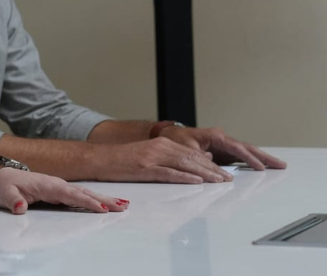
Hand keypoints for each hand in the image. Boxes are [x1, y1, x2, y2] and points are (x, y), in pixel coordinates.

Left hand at [0, 168, 127, 214]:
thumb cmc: (2, 184)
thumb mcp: (4, 192)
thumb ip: (12, 200)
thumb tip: (21, 207)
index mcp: (46, 184)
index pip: (69, 194)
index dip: (85, 201)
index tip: (101, 208)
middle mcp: (56, 184)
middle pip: (83, 192)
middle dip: (103, 199)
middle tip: (123, 206)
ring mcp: (59, 187)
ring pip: (85, 193)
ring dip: (104, 199)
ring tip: (123, 204)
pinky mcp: (59, 192)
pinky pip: (80, 196)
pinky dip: (95, 199)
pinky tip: (107, 204)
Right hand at [90, 138, 235, 182]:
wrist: (97, 158)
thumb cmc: (121, 161)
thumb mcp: (148, 156)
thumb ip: (171, 158)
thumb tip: (197, 163)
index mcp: (161, 144)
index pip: (192, 154)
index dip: (211, 164)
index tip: (225, 174)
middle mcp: (159, 148)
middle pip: (192, 159)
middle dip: (213, 170)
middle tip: (228, 180)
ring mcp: (151, 158)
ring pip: (184, 165)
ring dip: (204, 174)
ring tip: (219, 182)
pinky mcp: (144, 168)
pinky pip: (168, 173)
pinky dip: (184, 177)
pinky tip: (196, 181)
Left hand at [160, 126, 286, 170]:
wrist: (169, 137)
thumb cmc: (176, 141)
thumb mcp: (186, 150)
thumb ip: (201, 158)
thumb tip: (216, 167)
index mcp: (215, 136)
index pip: (236, 148)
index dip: (249, 158)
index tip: (261, 167)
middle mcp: (222, 139)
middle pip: (247, 148)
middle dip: (264, 157)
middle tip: (281, 165)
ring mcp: (224, 146)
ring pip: (247, 152)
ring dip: (262, 159)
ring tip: (279, 166)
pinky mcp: (223, 152)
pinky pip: (241, 157)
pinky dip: (252, 162)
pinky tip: (263, 167)